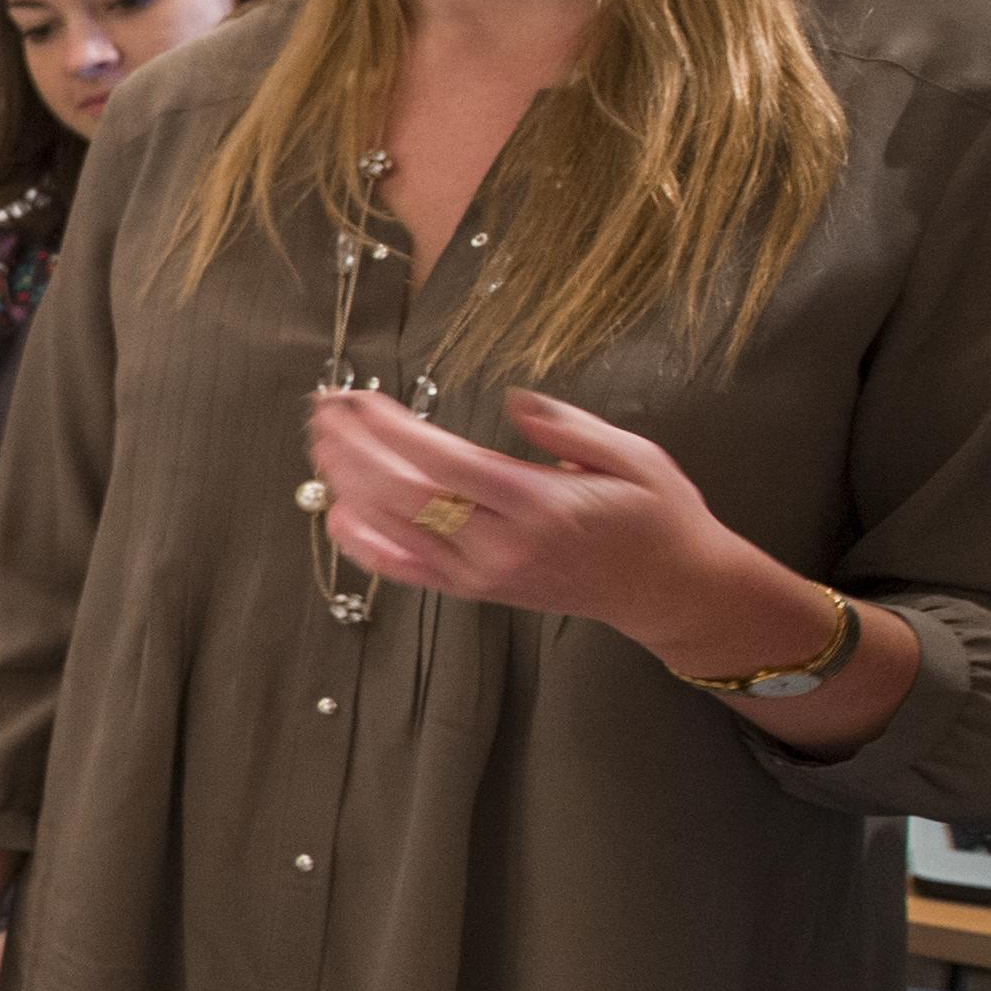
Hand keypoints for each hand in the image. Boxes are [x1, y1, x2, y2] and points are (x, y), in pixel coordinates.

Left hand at [306, 389, 768, 650]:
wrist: (669, 590)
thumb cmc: (656, 515)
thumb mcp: (633, 456)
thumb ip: (570, 428)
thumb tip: (515, 400)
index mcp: (541, 505)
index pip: (445, 464)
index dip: (393, 430)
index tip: (361, 398)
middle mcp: (503, 545)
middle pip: (404, 496)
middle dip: (355, 450)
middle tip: (323, 410)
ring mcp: (484, 574)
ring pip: (395, 531)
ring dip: (348, 485)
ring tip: (321, 443)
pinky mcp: (475, 591)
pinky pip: (406, 571)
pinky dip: (364, 545)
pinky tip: (336, 513)